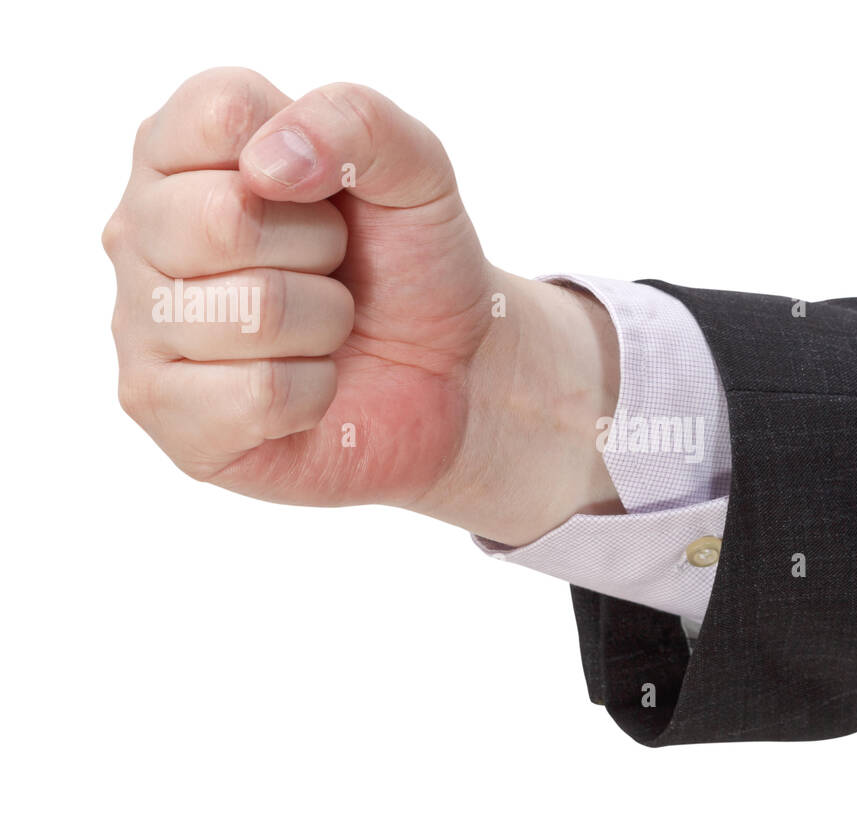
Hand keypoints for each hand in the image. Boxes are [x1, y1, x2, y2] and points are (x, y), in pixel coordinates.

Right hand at [103, 68, 620, 544]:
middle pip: (226, 218)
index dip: (312, 156)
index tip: (329, 193)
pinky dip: (316, 391)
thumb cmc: (411, 262)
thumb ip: (355, 121)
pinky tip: (309, 383)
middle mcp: (140, 231)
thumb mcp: (416, 171)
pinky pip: (258, 395)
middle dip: (320, 248)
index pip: (222, 111)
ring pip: (252, 313)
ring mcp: (140, 325)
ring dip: (326, 323)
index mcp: (179, 149)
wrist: (452, 371)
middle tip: (333, 268)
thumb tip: (266, 164)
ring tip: (324, 327)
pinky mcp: (165, 414)